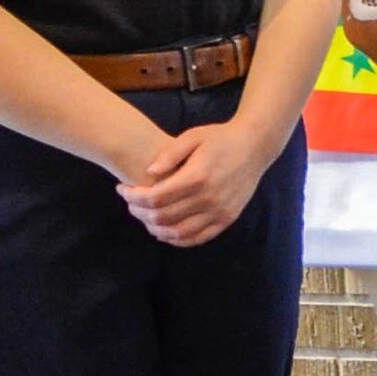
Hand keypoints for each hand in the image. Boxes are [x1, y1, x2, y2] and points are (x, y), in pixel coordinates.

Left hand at [117, 118, 272, 246]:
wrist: (255, 146)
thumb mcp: (192, 136)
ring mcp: (220, 212)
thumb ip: (169, 154)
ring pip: (178, 232)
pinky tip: (164, 231)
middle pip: (163, 217)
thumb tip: (149, 173)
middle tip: (130, 203)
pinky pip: (198, 238)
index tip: (122, 189)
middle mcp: (209, 198)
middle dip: (139, 212)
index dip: (133, 197)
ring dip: (154, 228)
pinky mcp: (227, 219)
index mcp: (197, 177)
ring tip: (144, 217)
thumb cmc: (220, 138)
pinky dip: (177, 239)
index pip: (155, 197)